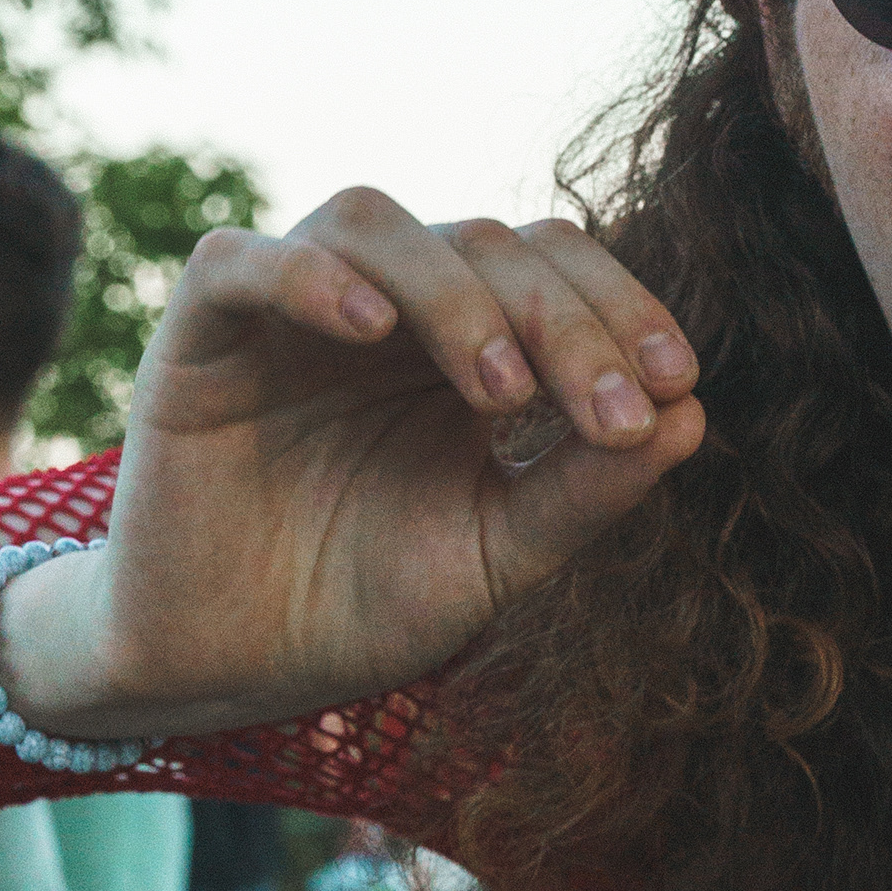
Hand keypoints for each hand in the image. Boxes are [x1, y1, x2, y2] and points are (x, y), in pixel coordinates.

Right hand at [1, 189, 705, 735]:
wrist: (228, 669)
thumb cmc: (362, 602)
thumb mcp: (495, 555)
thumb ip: (584, 490)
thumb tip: (692, 418)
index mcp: (464, 342)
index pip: (555, 269)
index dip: (622, 308)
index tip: (672, 384)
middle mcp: (386, 307)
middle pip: (488, 241)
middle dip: (564, 317)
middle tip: (605, 409)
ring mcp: (290, 310)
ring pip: (377, 221)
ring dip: (456, 292)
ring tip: (502, 389)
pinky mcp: (200, 335)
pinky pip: (242, 261)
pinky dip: (310, 275)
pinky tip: (372, 328)